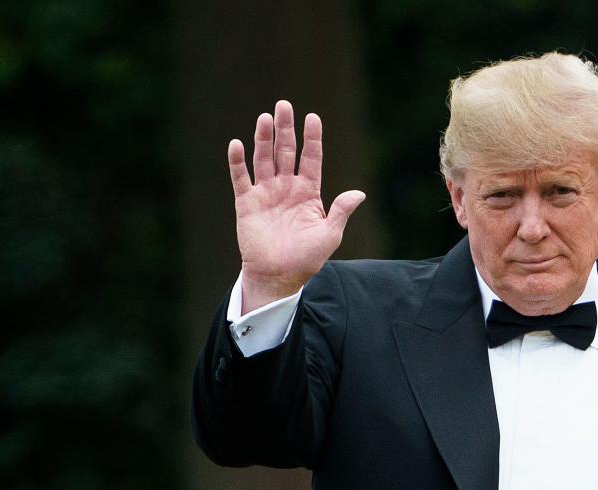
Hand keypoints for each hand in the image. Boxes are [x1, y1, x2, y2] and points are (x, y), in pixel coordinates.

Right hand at [228, 100, 365, 312]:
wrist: (279, 276)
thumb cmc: (306, 258)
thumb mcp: (329, 235)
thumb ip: (340, 211)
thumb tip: (360, 193)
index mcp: (308, 193)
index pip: (311, 159)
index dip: (312, 139)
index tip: (313, 117)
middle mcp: (286, 188)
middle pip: (286, 152)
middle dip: (285, 129)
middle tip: (284, 105)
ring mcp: (266, 193)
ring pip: (264, 159)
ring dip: (263, 138)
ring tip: (265, 118)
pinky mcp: (247, 203)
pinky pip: (241, 178)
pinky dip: (238, 162)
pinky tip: (237, 144)